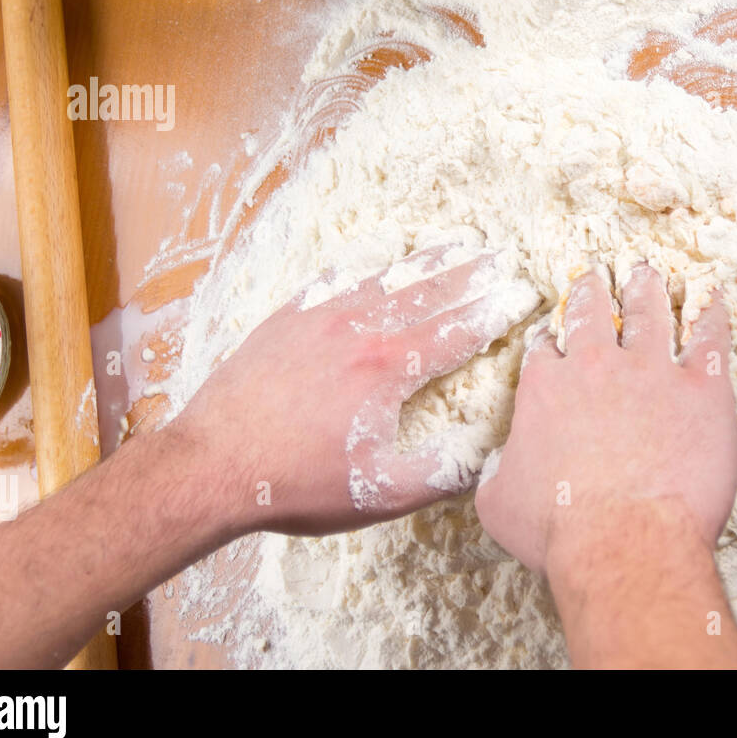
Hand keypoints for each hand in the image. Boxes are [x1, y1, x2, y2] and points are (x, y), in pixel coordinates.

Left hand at [174, 246, 540, 536]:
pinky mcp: (286, 320)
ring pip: (385, 277)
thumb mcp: (382, 494)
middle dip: (474, 272)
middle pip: (430, 291)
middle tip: (504, 254)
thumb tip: (489, 452)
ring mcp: (319, 318)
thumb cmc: (296, 484)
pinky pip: (334, 279)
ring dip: (426, 260)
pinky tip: (375, 255)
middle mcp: (359, 329)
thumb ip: (443, 471)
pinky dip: (364, 263)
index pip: (460, 329)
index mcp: (390, 367)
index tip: (526, 292)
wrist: (209, 465)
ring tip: (457, 243)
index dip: (498, 310)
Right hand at [475, 264, 736, 574]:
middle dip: (593, 291)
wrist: (622, 540)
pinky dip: (712, 314)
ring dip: (647, 289)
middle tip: (597, 277)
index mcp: (546, 389)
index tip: (557, 336)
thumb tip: (498, 471)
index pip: (546, 350)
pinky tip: (712, 298)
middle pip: (593, 313)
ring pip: (649, 312)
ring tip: (647, 273)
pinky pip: (710, 338)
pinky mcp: (702, 390)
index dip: (551, 341)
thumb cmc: (559, 531)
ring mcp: (652, 373)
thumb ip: (497, 474)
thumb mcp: (499, 503)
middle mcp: (596, 367)